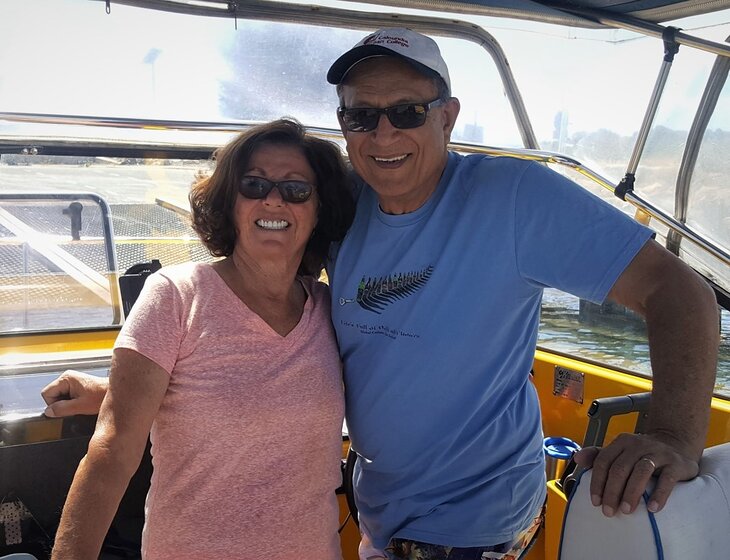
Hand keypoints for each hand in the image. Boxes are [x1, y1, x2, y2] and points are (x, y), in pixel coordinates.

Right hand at [41, 370, 108, 416]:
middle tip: (74, 407)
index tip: (64, 409)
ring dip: (67, 404)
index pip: (46, 393)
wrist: (114, 392)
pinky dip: (71, 402)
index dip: (52, 404)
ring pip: (59, 397)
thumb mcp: (80, 406)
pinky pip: (67, 396)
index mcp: (66, 378)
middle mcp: (68, 377)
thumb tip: (48, 412)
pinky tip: (81, 403)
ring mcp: (72, 381)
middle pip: (52, 395)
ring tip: (80, 405)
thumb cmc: (101, 395)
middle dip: (60, 404)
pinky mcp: (77, 386)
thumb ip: (62, 409)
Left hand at [573, 432, 699, 515]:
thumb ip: (598, 455)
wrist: (676, 443)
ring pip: (641, 471)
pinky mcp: (676, 464)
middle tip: (609, 511)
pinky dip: (659, 494)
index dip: (597, 482)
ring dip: (631, 492)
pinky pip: (667, 479)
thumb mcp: (620, 451)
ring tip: (626, 510)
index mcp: (621, 442)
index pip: (603, 461)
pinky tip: (652, 508)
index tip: (595, 502)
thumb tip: (577, 458)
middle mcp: (638, 445)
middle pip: (620, 468)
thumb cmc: (642, 453)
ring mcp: (658, 453)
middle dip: (612, 491)